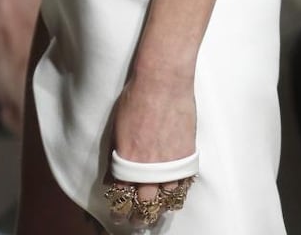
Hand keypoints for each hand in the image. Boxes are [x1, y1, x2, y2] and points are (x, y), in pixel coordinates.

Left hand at [111, 73, 196, 208]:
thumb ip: (117, 153)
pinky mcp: (186, 155)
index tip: (121, 217)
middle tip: (139, 219)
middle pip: (144, 202)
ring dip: (162, 203)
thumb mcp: (118, 126)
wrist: (163, 80)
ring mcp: (169, 162)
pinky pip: (184, 182)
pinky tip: (176, 193)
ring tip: (159, 209)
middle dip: (140, 214)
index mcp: (126, 160)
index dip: (121, 209)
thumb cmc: (137, 97)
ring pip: (166, 196)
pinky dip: (179, 190)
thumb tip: (114, 173)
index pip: (122, 195)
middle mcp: (147, 166)